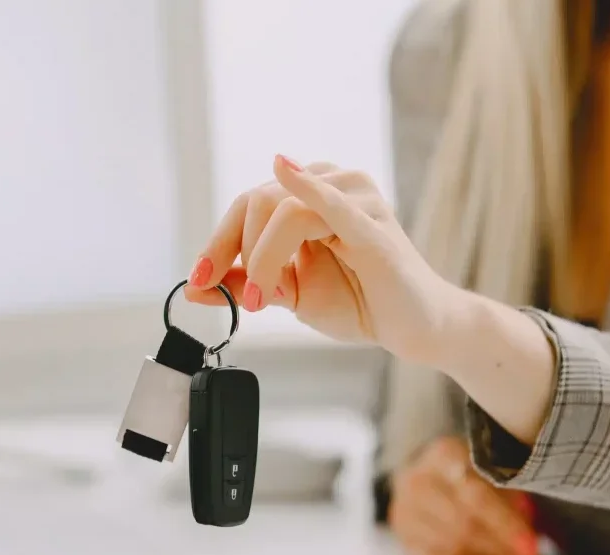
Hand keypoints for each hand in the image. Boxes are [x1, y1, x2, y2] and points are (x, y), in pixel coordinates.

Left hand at [184, 155, 463, 364]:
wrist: (412, 328)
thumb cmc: (361, 302)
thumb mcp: (290, 293)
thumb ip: (248, 283)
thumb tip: (197, 287)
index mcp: (310, 194)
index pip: (248, 204)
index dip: (217, 242)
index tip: (199, 281)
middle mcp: (333, 184)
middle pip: (259, 201)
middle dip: (239, 254)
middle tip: (249, 302)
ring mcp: (356, 198)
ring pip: (283, 210)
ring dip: (264, 259)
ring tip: (268, 299)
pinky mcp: (372, 224)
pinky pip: (331, 201)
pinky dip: (307, 188)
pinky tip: (286, 171)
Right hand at [388, 437, 550, 554]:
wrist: (427, 475)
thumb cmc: (470, 473)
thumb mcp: (492, 470)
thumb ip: (512, 498)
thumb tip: (531, 537)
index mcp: (444, 456)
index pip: (476, 495)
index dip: (506, 524)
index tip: (531, 548)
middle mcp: (418, 482)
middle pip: (463, 524)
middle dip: (504, 550)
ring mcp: (406, 511)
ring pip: (450, 545)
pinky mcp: (404, 537)